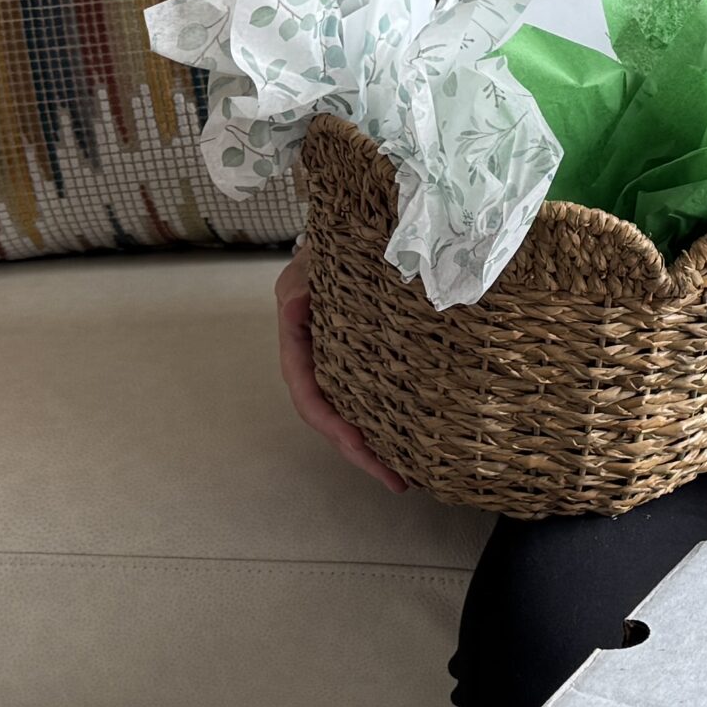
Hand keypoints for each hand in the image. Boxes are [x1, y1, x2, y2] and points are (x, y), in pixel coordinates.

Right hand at [277, 254, 404, 491]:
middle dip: (358, 452)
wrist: (359, 227)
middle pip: (331, 416)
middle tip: (394, 480)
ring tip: (403, 474)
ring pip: (351, 412)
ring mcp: (340, 358)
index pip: (307, 394)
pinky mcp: (365, 356)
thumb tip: (296, 307)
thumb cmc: (332, 243)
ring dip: (374, 445)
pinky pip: (371, 394)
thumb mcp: (312, 262)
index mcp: (297, 337)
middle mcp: (315, 355)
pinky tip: (410, 438)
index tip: (359, 448)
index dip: (330, 425)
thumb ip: (302, 285)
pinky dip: (387, 420)